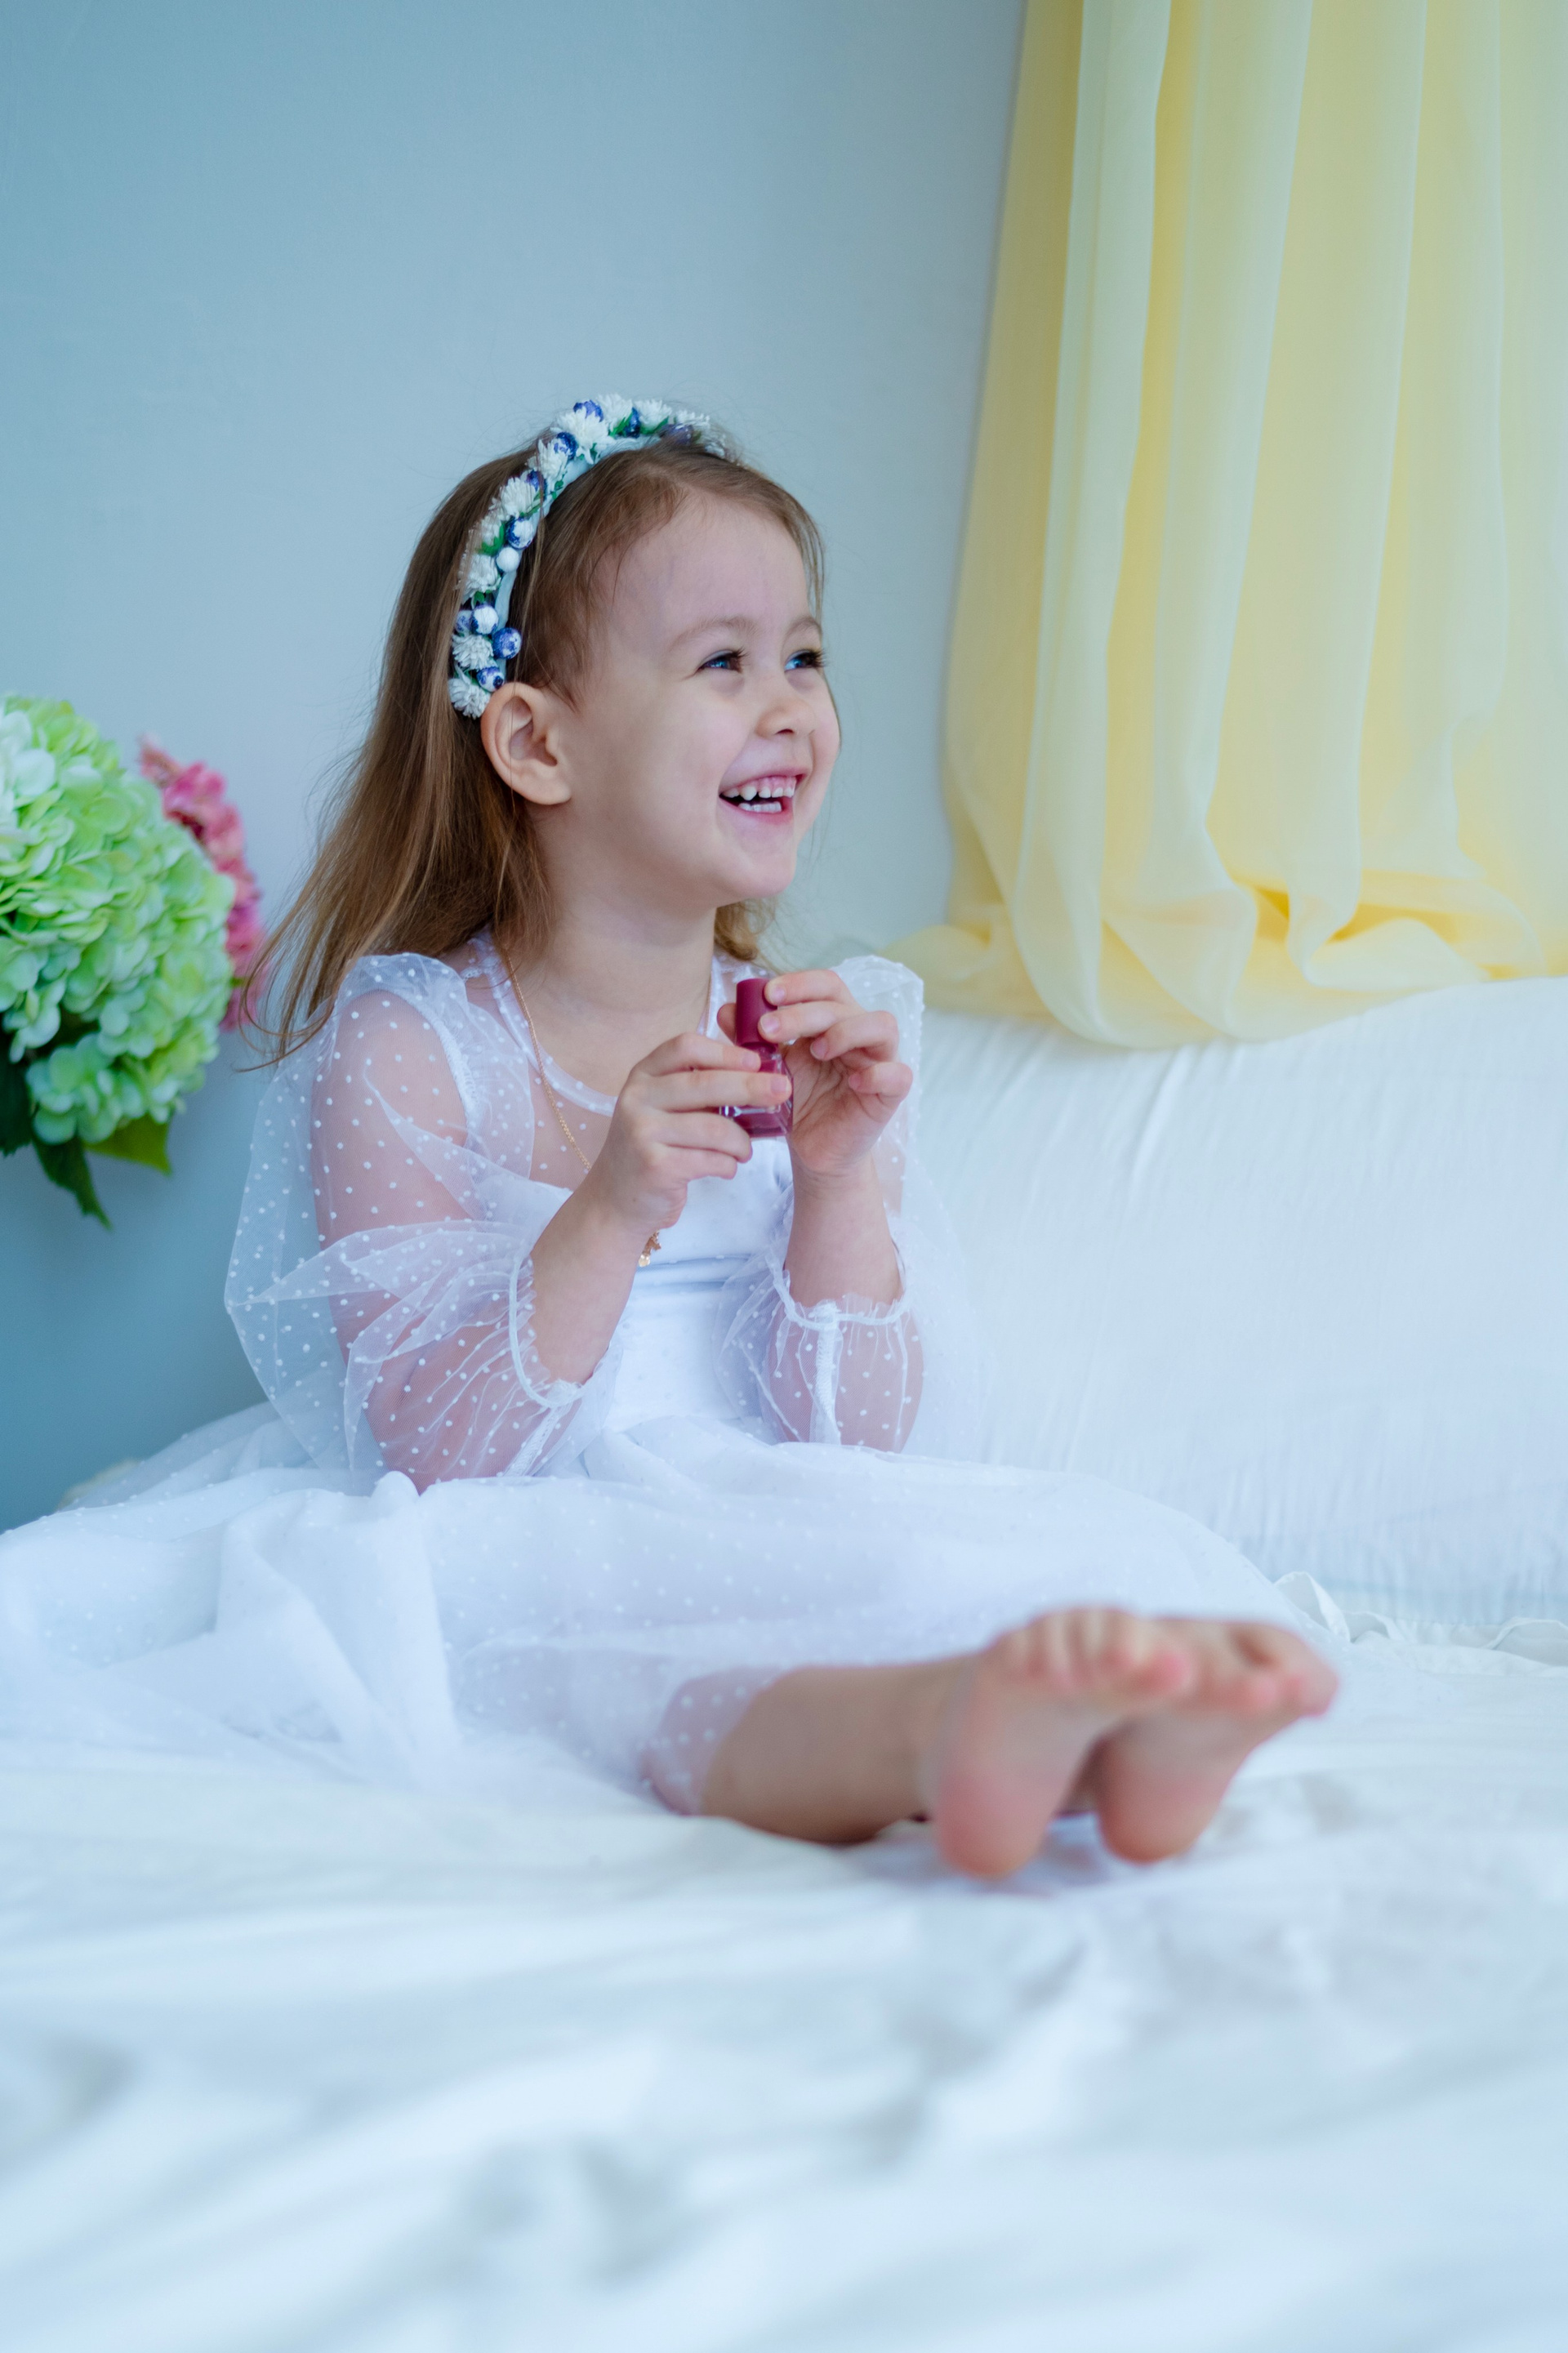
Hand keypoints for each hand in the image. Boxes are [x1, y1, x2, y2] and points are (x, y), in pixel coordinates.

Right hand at [576, 1030, 790, 1250]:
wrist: (616, 1199)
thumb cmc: (653, 1147)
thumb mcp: (663, 1108)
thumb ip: (696, 1088)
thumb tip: (759, 1073)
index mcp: (642, 1075)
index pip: (685, 1047)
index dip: (725, 1051)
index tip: (756, 1061)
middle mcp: (637, 1098)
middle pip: (704, 1083)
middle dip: (750, 1086)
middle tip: (783, 1091)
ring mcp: (642, 1132)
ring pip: (713, 1127)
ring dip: (741, 1141)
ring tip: (745, 1150)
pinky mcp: (655, 1166)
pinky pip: (709, 1159)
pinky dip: (727, 1165)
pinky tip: (727, 1168)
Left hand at [719, 971, 910, 1179]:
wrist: (812, 1149)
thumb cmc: (796, 1101)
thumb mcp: (768, 1068)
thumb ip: (748, 1040)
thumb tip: (725, 1009)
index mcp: (832, 1020)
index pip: (825, 985)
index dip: (800, 983)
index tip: (768, 993)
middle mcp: (859, 1033)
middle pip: (843, 1004)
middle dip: (803, 1012)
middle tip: (767, 1029)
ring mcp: (879, 1060)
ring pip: (881, 1025)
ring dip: (846, 1031)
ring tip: (814, 1050)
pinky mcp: (891, 1093)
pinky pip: (899, 1074)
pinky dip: (879, 1073)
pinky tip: (854, 1082)